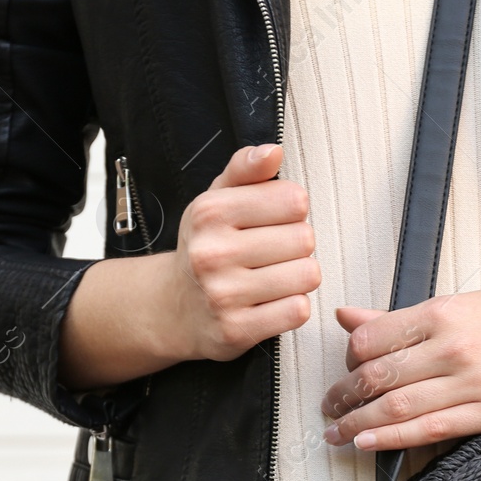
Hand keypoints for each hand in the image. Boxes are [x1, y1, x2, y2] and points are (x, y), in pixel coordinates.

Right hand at [160, 143, 319, 361]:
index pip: (294, 199)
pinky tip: (272, 301)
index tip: (273, 220)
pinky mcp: (236, 329)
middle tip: (272, 253)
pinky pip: (297, 310)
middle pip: (304, 238)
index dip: (292, 210)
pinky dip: (293, 305)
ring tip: (274, 276)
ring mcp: (223, 294)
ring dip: (299, 276)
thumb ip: (246, 170)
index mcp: (211, 212)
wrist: (172, 307)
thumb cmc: (205, 247)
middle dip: (297, 245)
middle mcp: (213, 253)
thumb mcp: (216, 199)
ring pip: (307, 274)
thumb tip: (274, 151)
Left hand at [319, 280, 480, 451]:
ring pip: (398, 408)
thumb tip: (346, 317)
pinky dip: (393, 440)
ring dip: (358, 425)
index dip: (347, 360)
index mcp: (443, 313)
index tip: (343, 372)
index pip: (371, 340)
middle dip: (343, 398)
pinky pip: (432, 431)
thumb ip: (400, 318)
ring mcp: (476, 383)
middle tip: (328, 409)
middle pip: (378, 377)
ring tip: (338, 433)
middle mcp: (455, 347)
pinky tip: (369, 444)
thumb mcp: (461, 304)